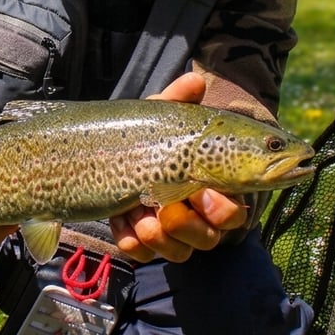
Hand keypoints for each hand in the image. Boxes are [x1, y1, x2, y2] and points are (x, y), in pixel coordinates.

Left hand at [109, 71, 247, 262]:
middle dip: (190, 225)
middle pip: (209, 239)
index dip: (223, 207)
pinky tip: (122, 220)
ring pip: (178, 252)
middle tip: (169, 206)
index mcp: (210, 188)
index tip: (203, 189)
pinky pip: (143, 254)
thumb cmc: (143, 133)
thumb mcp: (157, 116)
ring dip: (158, 233)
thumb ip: (177, 99)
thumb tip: (194, 80)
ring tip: (140, 211)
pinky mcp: (139, 241)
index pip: (233, 212)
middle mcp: (195, 216)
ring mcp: (167, 232)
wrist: (101, 152)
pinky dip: (132, 238)